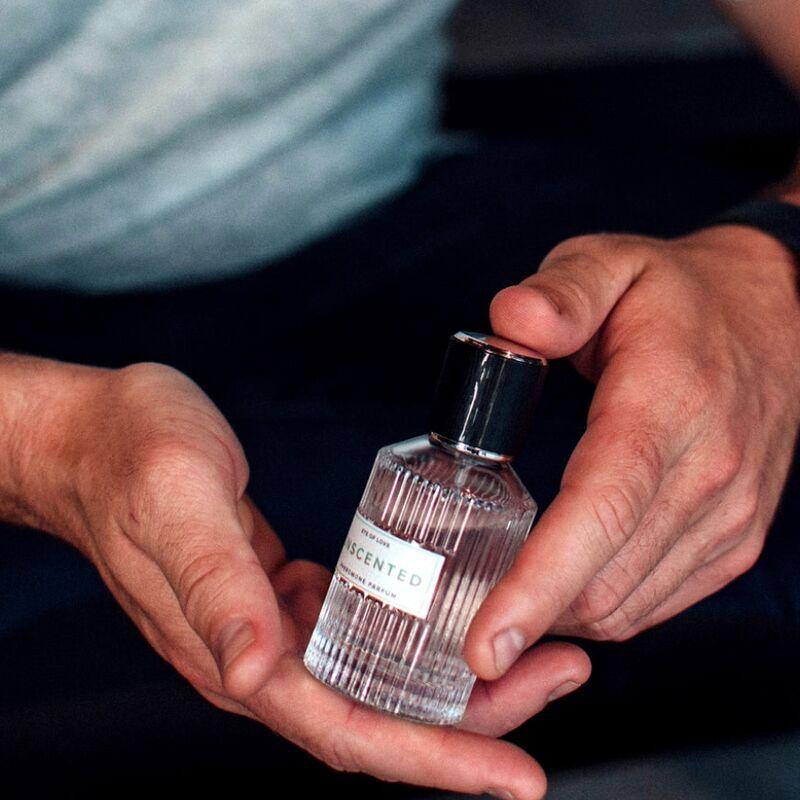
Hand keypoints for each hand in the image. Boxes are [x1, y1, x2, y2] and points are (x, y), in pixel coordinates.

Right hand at [19, 360, 588, 797]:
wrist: (97, 437)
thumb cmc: (131, 459)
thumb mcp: (177, 507)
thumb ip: (215, 591)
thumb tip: (259, 673)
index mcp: (238, 653)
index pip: (349, 733)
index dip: (436, 759)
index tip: (518, 774)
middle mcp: (261, 656)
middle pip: (381, 717)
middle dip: (477, 720)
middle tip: (565, 677)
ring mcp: (272, 627)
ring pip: (379, 679)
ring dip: (457, 679)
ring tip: (538, 652)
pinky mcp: (281, 591)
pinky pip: (360, 634)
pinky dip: (414, 636)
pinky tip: (456, 616)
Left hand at [465, 224, 799, 677]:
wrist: (776, 314)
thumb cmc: (676, 295)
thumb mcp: (610, 264)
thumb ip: (560, 292)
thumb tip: (510, 320)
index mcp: (663, 407)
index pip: (599, 511)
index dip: (536, 586)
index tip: (484, 642)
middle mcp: (707, 474)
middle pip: (607, 580)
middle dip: (528, 617)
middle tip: (457, 615)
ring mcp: (728, 515)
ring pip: (630, 605)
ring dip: (561, 619)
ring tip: (500, 604)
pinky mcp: (733, 538)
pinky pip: (657, 602)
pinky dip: (601, 610)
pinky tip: (562, 589)